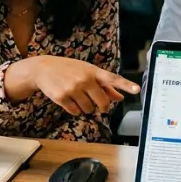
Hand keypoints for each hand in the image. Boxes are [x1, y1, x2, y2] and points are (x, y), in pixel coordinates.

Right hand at [21, 56, 139, 114]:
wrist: (43, 69)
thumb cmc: (69, 69)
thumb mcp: (87, 72)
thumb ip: (104, 85)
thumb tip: (120, 97)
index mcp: (93, 71)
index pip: (113, 79)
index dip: (125, 85)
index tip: (137, 90)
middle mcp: (84, 79)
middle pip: (102, 102)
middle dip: (102, 107)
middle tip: (99, 105)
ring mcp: (73, 88)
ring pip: (89, 109)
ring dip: (86, 108)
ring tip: (78, 97)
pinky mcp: (62, 97)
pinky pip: (76, 112)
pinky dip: (75, 110)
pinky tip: (69, 100)